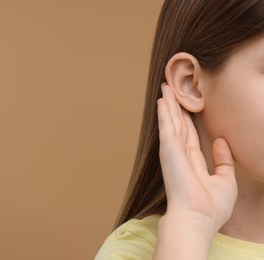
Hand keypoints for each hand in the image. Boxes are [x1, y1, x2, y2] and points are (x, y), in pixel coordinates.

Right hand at [157, 83, 237, 233]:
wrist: (196, 217)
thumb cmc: (211, 206)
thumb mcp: (226, 181)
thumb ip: (224, 160)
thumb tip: (221, 141)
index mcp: (193, 162)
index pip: (190, 136)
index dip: (189, 120)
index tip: (188, 108)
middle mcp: (180, 154)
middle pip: (179, 125)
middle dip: (176, 107)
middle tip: (172, 90)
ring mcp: (173, 150)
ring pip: (171, 121)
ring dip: (169, 104)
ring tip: (166, 88)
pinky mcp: (168, 147)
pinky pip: (167, 124)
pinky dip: (164, 111)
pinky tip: (163, 99)